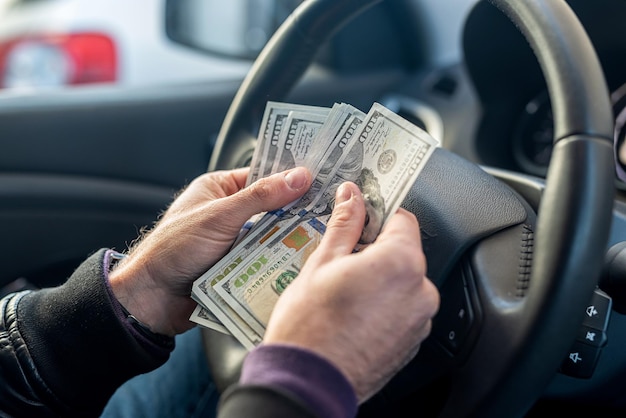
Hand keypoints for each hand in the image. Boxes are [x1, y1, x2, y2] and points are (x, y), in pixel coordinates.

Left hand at [109, 167, 311, 335]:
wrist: (151, 299)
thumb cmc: (174, 249)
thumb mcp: (220, 216)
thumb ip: (261, 197)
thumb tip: (299, 176)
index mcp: (219, 189)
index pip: (262, 176)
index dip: (290, 178)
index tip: (322, 179)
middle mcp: (229, 212)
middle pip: (272, 208)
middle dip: (296, 212)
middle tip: (329, 212)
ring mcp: (234, 241)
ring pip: (272, 236)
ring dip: (288, 240)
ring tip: (321, 237)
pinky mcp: (238, 266)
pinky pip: (265, 259)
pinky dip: (278, 261)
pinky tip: (300, 261)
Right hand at [263, 181, 439, 401]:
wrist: (306, 383)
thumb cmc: (309, 326)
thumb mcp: (321, 262)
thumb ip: (344, 224)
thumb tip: (351, 196)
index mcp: (401, 263)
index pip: (402, 219)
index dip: (378, 213)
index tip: (360, 216)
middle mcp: (420, 292)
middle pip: (403, 252)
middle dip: (374, 249)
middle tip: (340, 259)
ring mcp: (419, 321)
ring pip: (401, 282)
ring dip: (378, 278)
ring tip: (342, 291)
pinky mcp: (411, 343)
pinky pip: (401, 310)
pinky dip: (382, 305)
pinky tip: (352, 312)